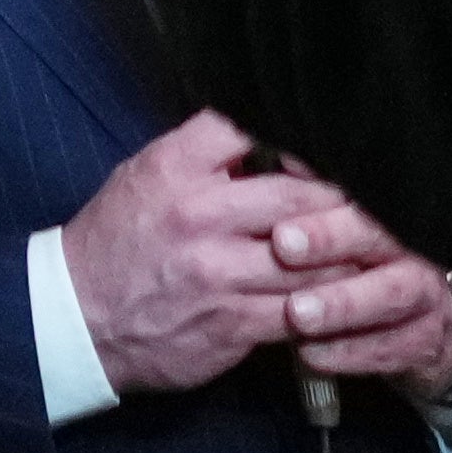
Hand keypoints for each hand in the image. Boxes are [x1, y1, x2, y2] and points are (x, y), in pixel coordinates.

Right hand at [58, 110, 363, 399]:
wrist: (78, 317)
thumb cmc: (117, 241)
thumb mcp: (145, 177)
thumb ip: (205, 157)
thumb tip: (272, 140)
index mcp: (174, 168)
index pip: (250, 128)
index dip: (299, 135)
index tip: (325, 145)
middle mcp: (198, 215)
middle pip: (299, 194)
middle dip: (342, 199)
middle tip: (371, 199)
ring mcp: (219, 273)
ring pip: (314, 259)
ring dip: (350, 255)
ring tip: (374, 248)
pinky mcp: (234, 324)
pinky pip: (303, 312)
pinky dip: (331, 304)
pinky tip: (347, 297)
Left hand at [267, 197, 451, 387]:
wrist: (422, 328)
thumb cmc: (365, 265)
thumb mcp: (341, 226)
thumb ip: (314, 192)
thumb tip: (284, 157)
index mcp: (388, 215)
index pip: (360, 201)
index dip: (323, 212)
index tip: (281, 224)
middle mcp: (412, 248)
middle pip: (379, 238)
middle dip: (330, 241)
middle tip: (283, 249)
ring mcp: (426, 296)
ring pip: (391, 295)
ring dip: (342, 305)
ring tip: (296, 313)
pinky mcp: (428, 341)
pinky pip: (394, 348)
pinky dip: (351, 352)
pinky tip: (310, 353)